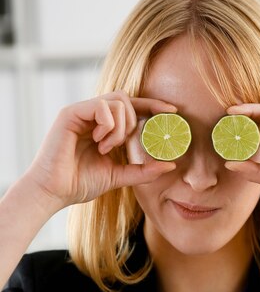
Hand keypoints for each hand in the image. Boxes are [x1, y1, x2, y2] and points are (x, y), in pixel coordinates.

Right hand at [24, 91, 176, 210]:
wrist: (55, 192)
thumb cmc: (80, 183)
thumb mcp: (119, 176)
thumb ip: (143, 170)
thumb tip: (171, 164)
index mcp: (104, 126)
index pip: (132, 107)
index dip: (153, 105)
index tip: (173, 111)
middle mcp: (93, 115)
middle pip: (127, 99)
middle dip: (132, 122)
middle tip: (120, 145)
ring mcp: (82, 112)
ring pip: (117, 101)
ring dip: (119, 127)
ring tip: (105, 147)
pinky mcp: (71, 113)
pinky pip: (102, 106)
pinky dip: (107, 125)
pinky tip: (98, 142)